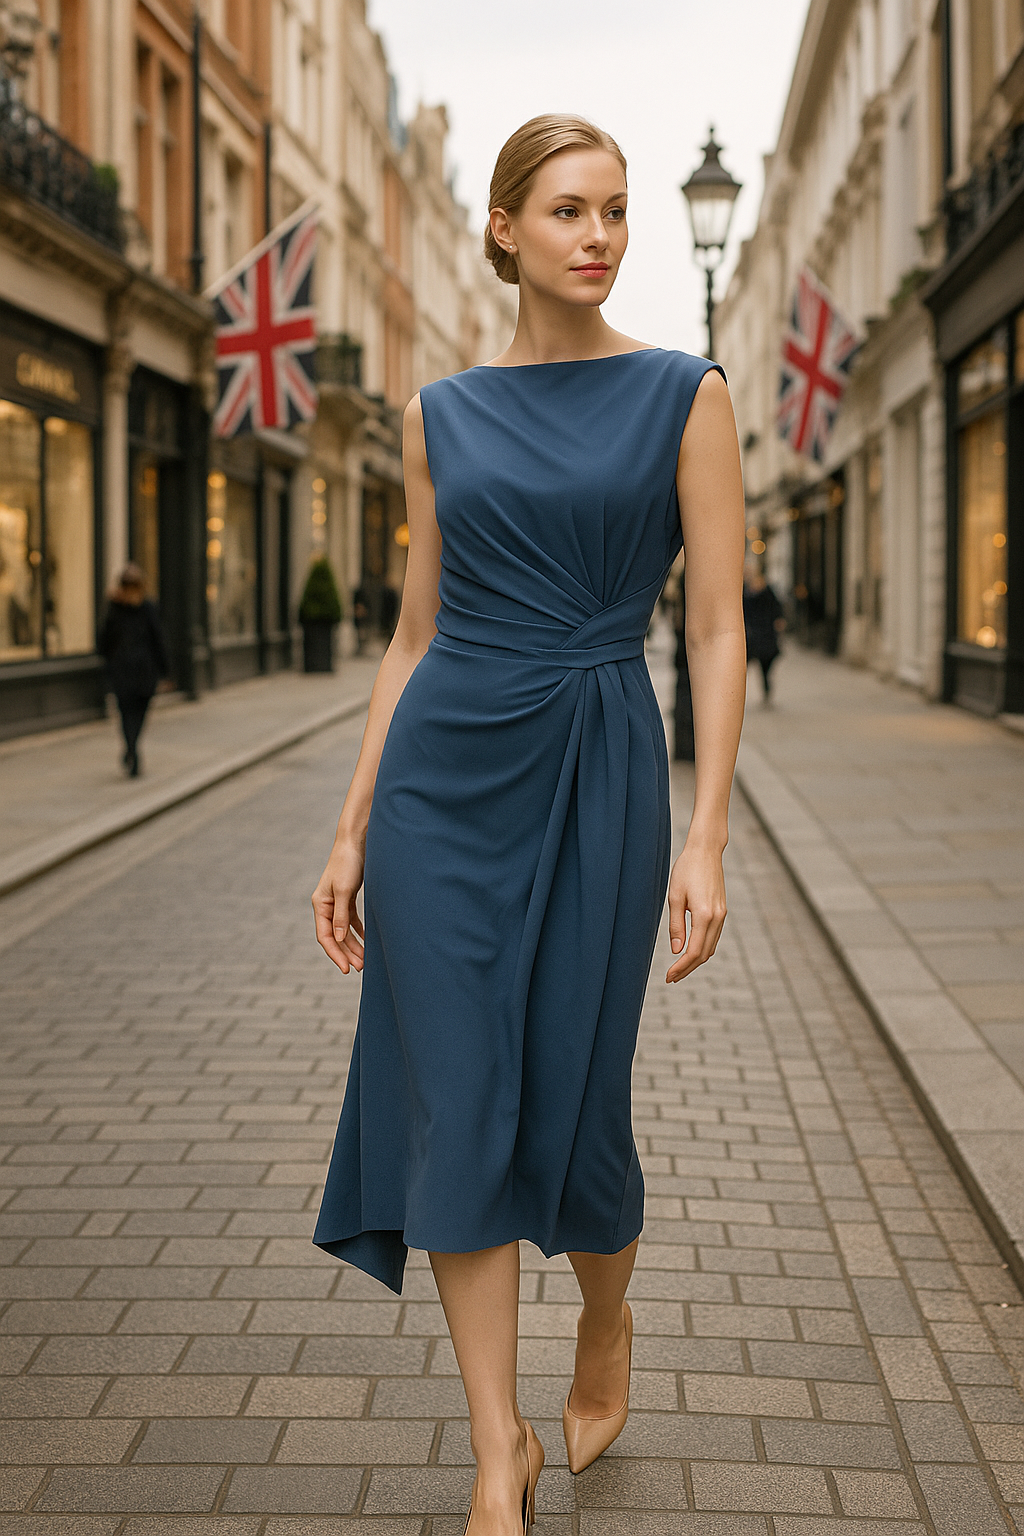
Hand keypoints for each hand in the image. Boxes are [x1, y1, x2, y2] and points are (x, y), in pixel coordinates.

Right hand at [311, 839, 365, 972]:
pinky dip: (359, 932)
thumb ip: (341, 915)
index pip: (325, 936)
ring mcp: (338, 902)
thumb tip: (338, 939)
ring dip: (353, 945)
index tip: (347, 969)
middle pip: (335, 937)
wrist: (356, 841)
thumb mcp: (344, 890)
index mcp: (320, 904)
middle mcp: (327, 905)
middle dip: (346, 953)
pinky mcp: (348, 898)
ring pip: (344, 931)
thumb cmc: (347, 863)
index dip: (335, 954)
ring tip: (366, 960)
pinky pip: (351, 921)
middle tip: (361, 968)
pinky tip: (368, 941)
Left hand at [666, 843, 726, 982]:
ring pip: (711, 947)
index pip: (693, 951)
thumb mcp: (675, 897)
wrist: (706, 851)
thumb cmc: (686, 870)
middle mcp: (717, 918)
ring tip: (679, 968)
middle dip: (687, 968)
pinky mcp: (722, 910)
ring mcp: (722, 914)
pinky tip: (691, 950)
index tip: (668, 976)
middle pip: (704, 954)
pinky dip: (703, 948)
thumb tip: (677, 951)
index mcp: (704, 915)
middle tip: (671, 978)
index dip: (681, 967)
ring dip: (695, 960)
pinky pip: (714, 937)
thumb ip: (676, 926)